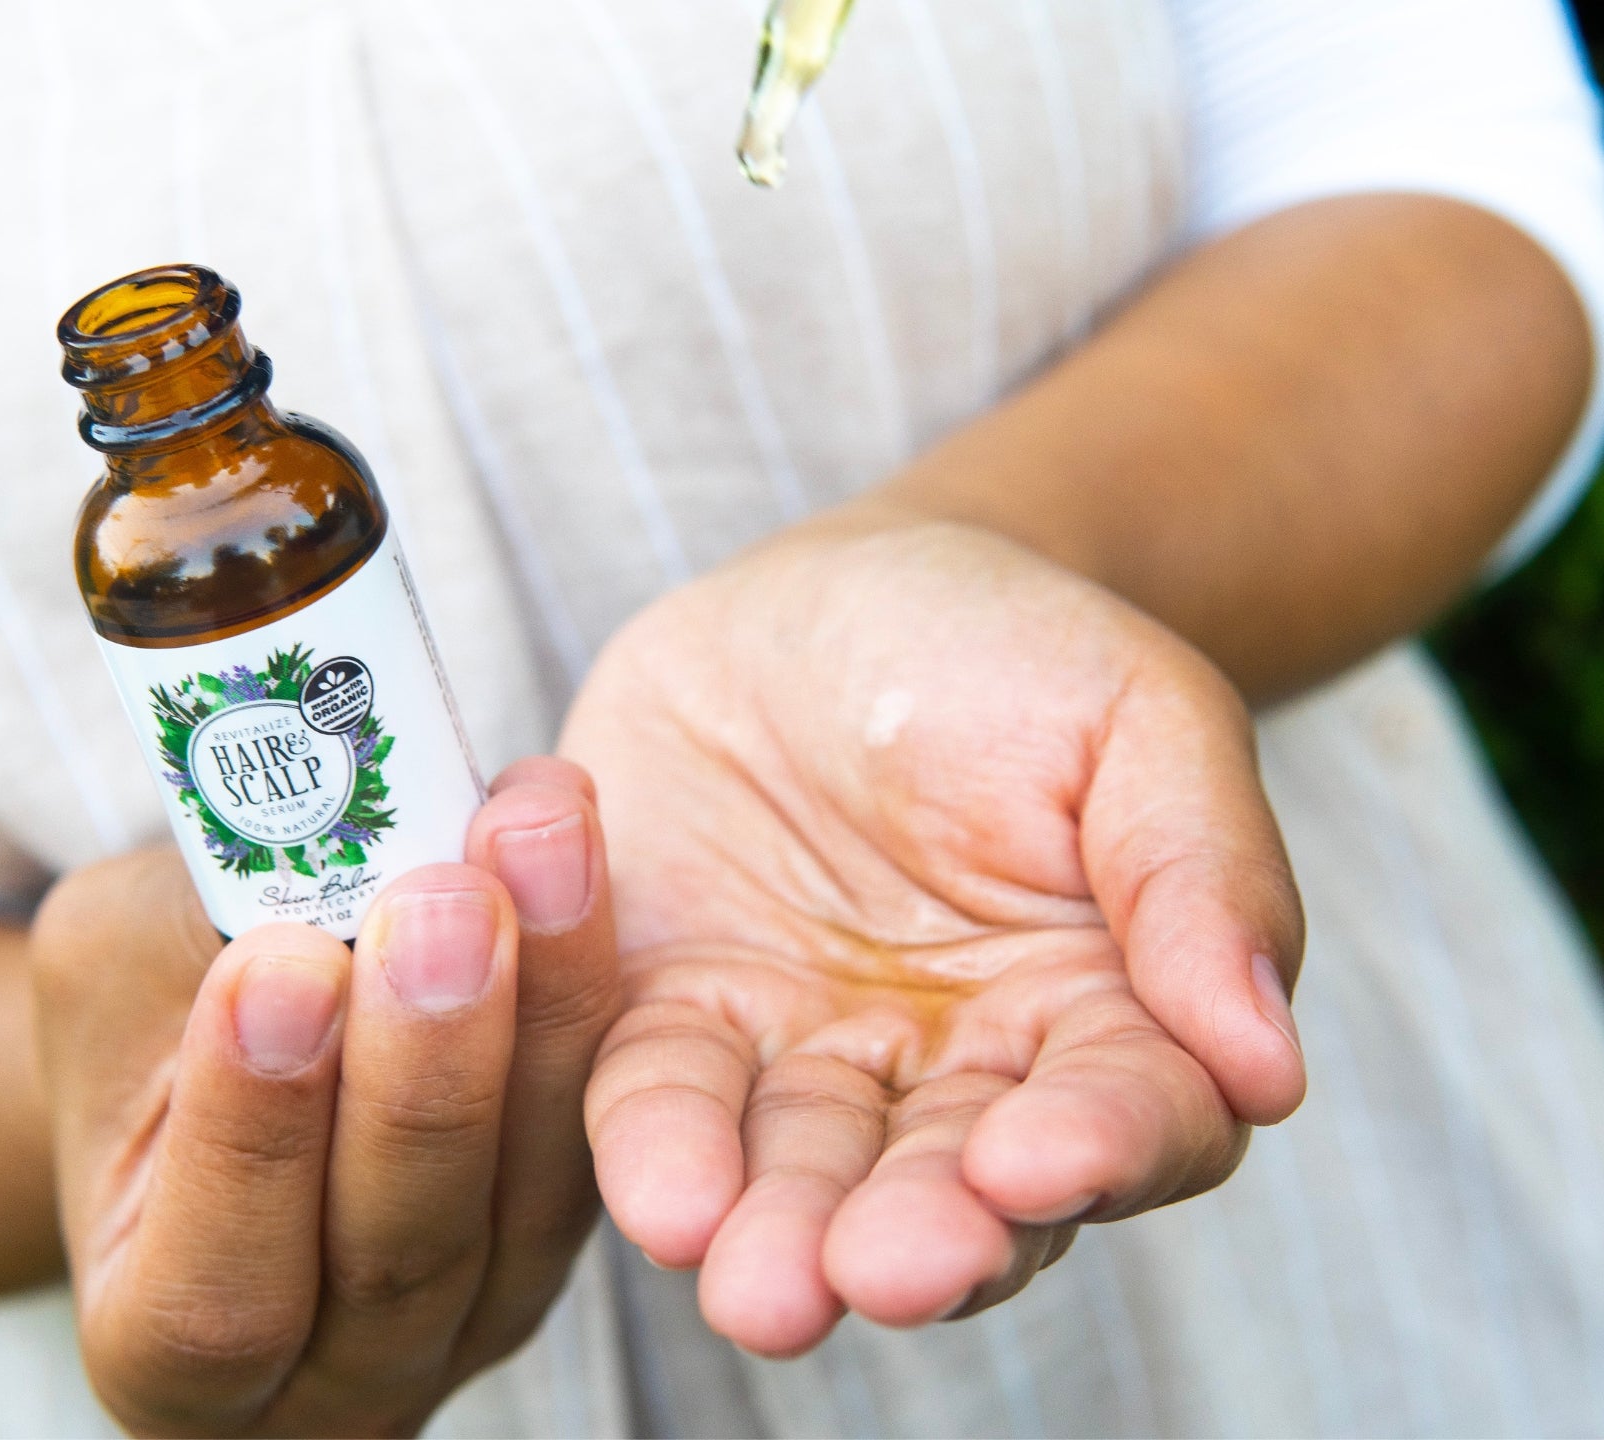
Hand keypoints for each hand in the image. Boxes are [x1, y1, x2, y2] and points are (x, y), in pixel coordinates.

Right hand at [31, 759, 616, 1435]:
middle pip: (402, 1248)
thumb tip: (291, 845)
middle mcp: (336, 1372)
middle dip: (431, 1065)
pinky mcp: (565, 1225)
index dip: (251, 1134)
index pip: (215, 1289)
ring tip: (539, 840)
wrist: (241, 1040)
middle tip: (444, 900)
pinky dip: (593, 989)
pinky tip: (575, 853)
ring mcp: (474, 1312)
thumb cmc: (149, 1027)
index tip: (279, 964)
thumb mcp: (116, 980)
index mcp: (172, 1351)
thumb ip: (179, 949)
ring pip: (533, 1185)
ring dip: (546, 1002)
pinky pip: (604, 1128)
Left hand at [565, 517, 1305, 1354]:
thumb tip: (1268, 1068)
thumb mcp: (1137, 713)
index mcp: (1101, 1011)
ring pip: (805, 1175)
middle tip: (885, 1269)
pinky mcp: (678, 1017)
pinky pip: (662, 1091)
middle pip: (958, 1192)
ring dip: (783, 1236)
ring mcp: (809, 1056)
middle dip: (924, 1238)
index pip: (1132, 1113)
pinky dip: (658, 1146)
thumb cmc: (1012, 649)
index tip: (1037, 1159)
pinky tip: (663, 1195)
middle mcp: (958, 1071)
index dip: (1099, 1148)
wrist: (826, 596)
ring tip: (761, 1286)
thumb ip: (1199, 872)